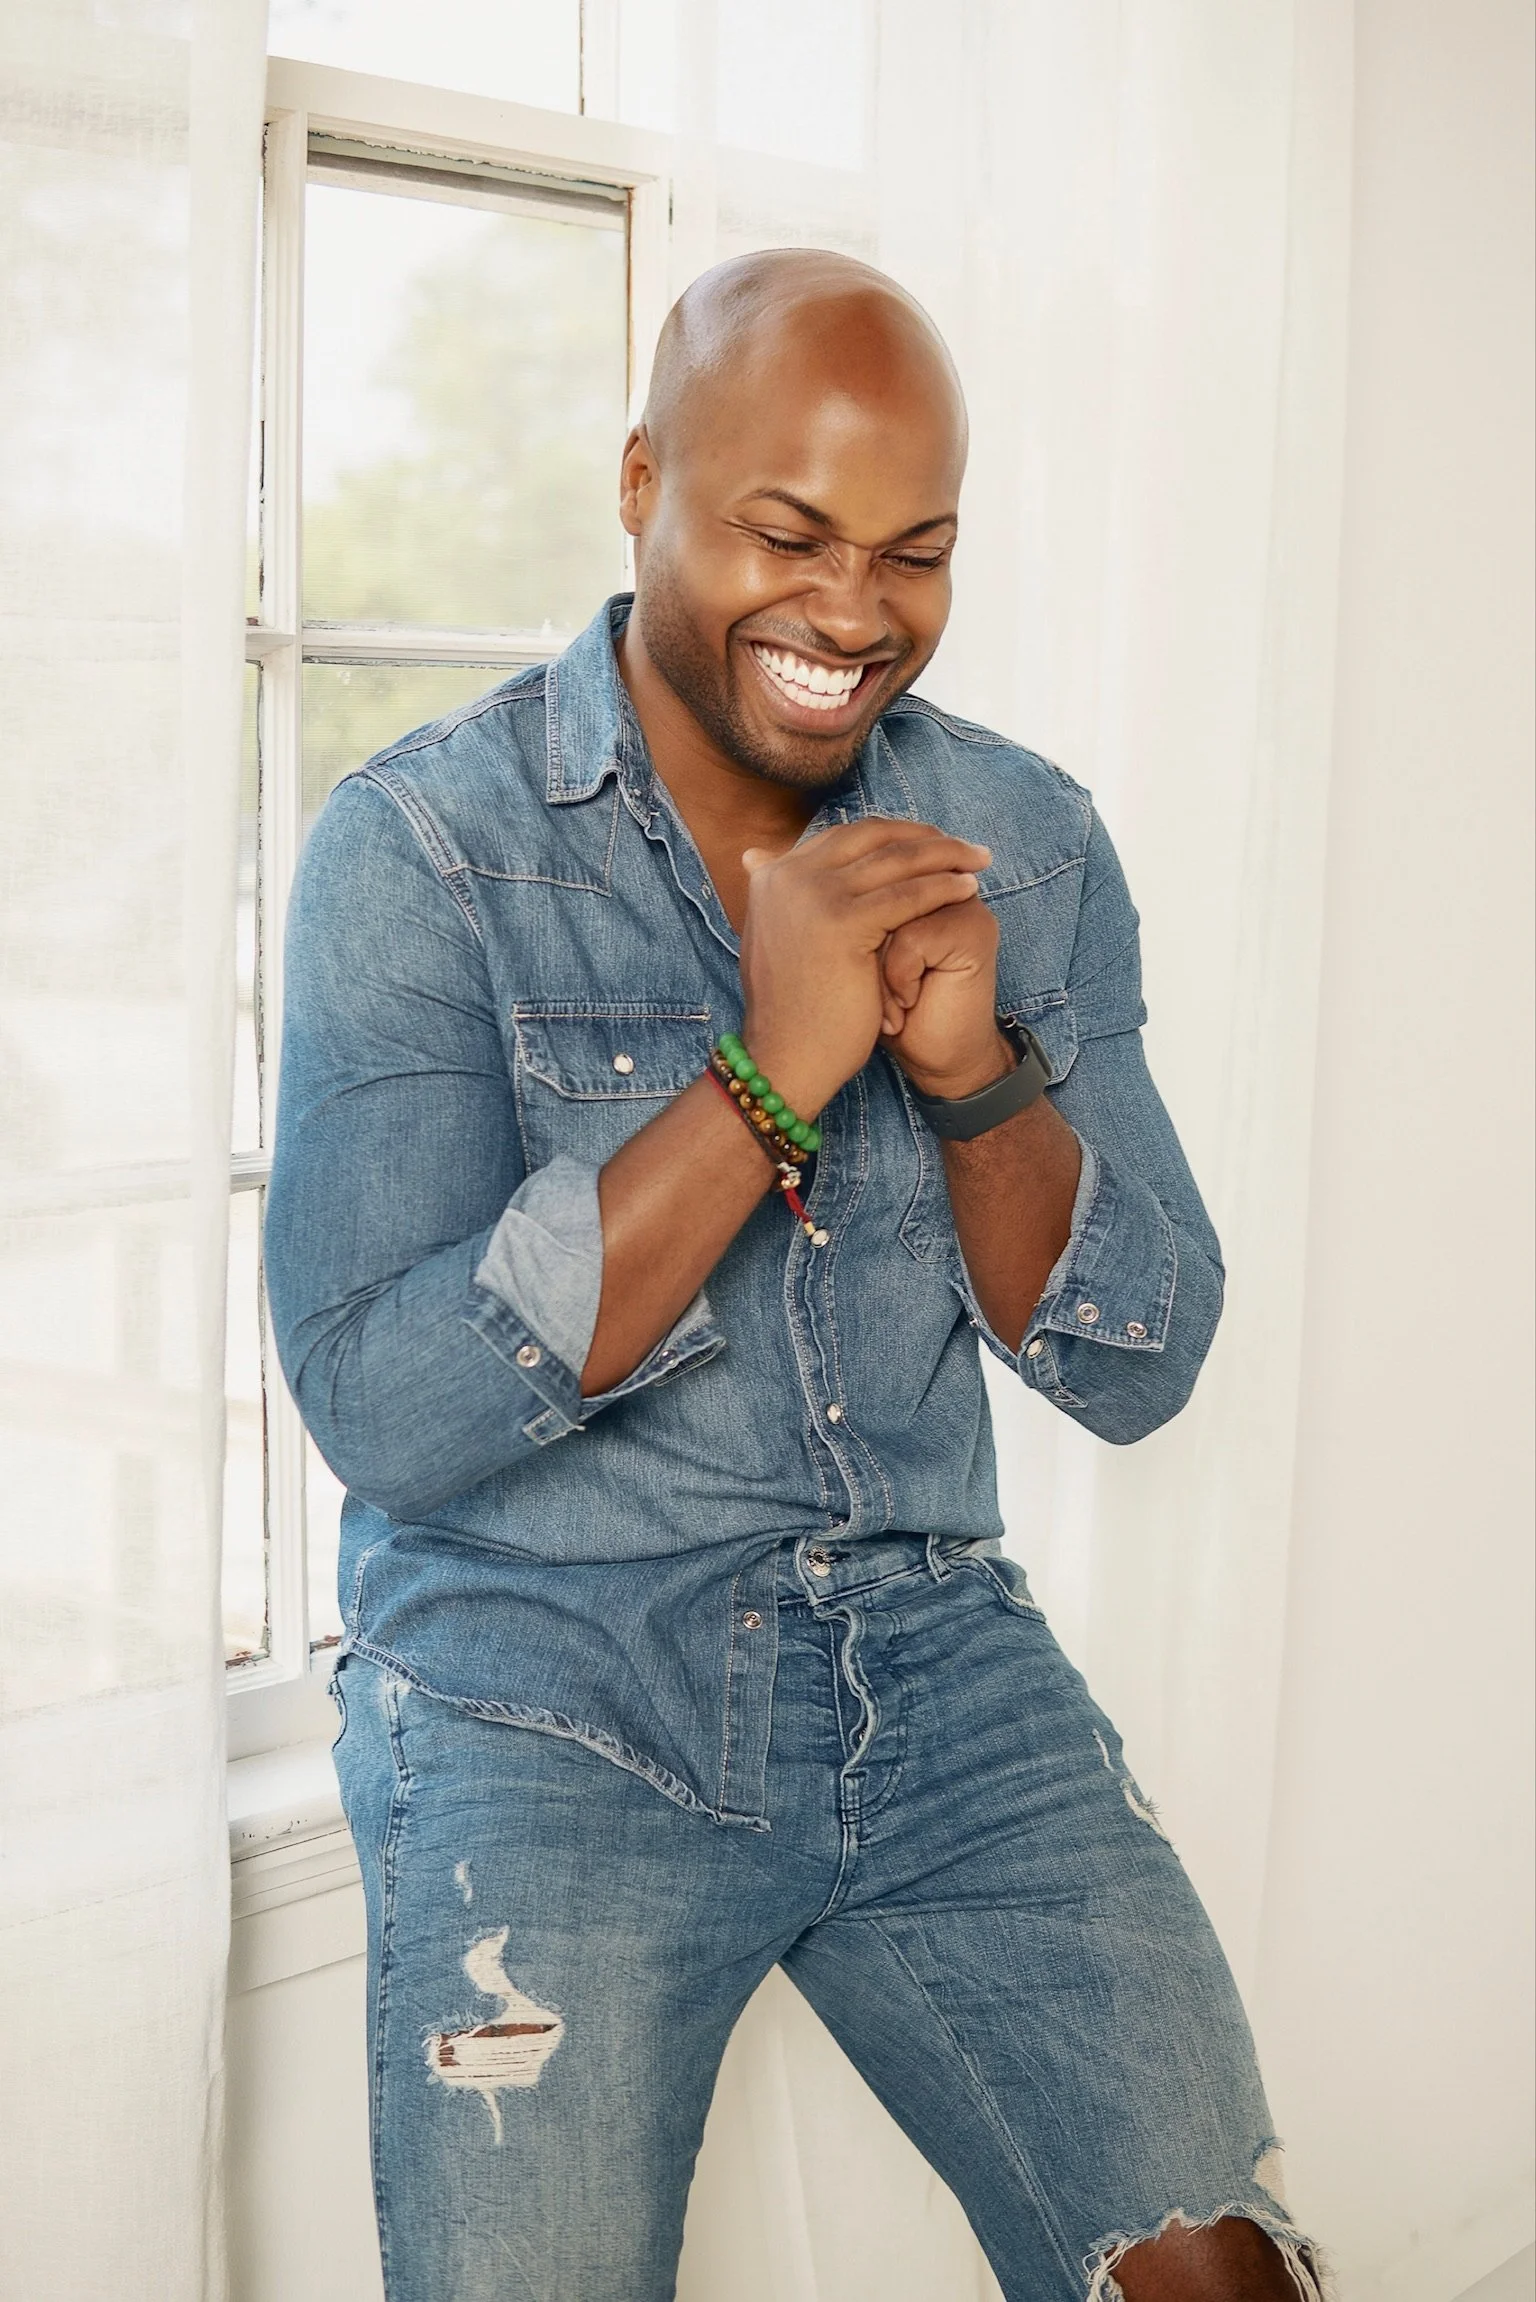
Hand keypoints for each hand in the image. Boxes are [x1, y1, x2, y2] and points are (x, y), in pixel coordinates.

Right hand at [737, 818, 991, 1115]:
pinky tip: (969, 889)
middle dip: (924, 837)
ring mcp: (812, 896)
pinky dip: (942, 887)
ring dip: (945, 856)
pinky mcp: (840, 922)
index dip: (893, 835)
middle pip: (871, 836)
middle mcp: (786, 875)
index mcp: (772, 875)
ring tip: (978, 861)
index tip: (930, 841)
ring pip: (894, 861)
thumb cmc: (791, 1010)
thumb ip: (780, 898)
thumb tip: (760, 858)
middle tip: (963, 846)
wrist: (784, 1059)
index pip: (845, 836)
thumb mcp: (776, 938)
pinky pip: (906, 895)